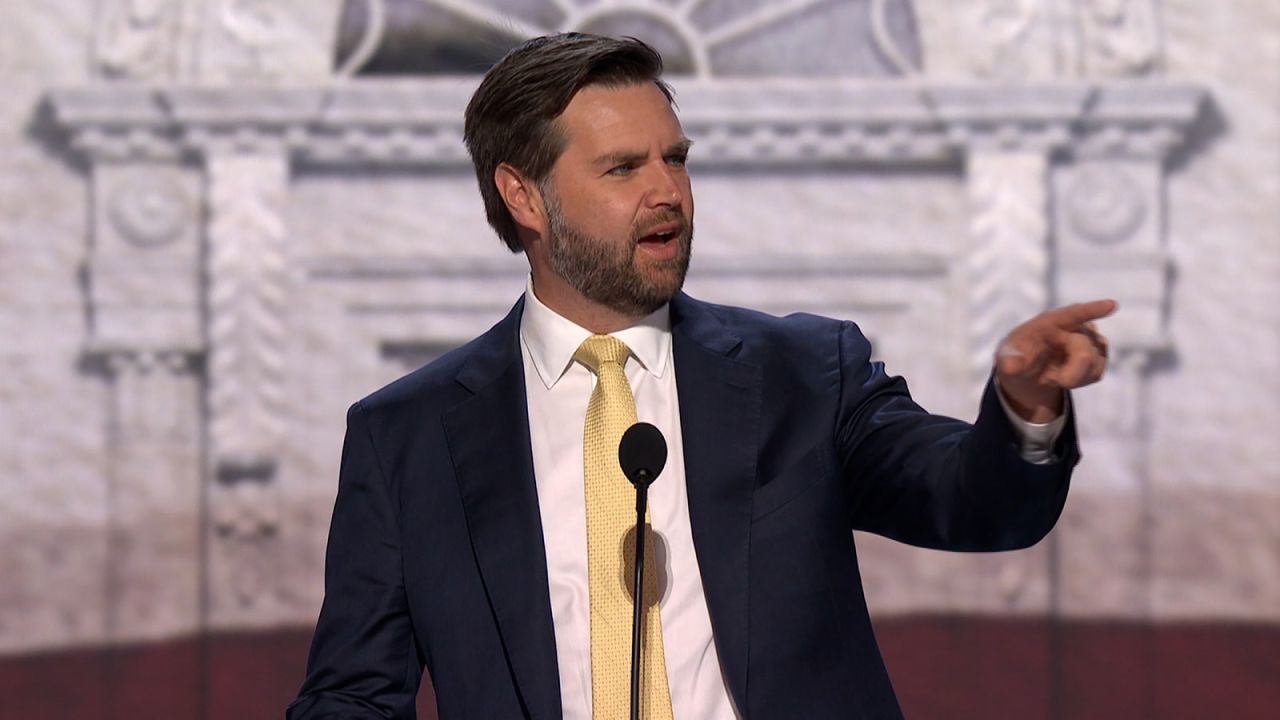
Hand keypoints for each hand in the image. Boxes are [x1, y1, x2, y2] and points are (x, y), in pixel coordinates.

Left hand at [994, 299, 1117, 422]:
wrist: (1029, 367)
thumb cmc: (1016, 355)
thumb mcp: (1005, 359)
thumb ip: (1008, 362)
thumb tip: (1012, 366)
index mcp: (1051, 321)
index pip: (1074, 313)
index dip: (1092, 310)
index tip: (1111, 305)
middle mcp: (1075, 326)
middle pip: (1084, 354)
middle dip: (1069, 374)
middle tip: (1050, 379)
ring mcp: (1090, 339)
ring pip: (1093, 366)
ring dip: (1072, 378)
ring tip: (1053, 373)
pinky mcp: (1099, 355)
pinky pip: (1096, 374)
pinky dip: (1079, 381)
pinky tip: (1066, 375)